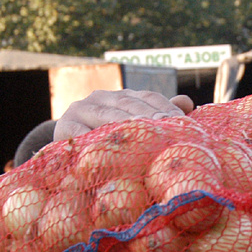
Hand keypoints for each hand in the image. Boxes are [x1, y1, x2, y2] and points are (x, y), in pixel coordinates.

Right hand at [54, 90, 194, 140]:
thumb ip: (159, 115)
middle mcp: (101, 97)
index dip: (164, 106)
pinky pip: (80, 133)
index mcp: (121, 96)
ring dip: (123, 123)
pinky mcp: (64, 126)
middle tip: (164, 128)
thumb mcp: (132, 129)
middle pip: (127, 103)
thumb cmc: (108, 144)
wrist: (67, 154)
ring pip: (105, 115)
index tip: (182, 121)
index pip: (147, 97)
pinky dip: (93, 138)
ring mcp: (80, 109)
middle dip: (147, 114)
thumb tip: (187, 102)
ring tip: (142, 133)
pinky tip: (107, 147)